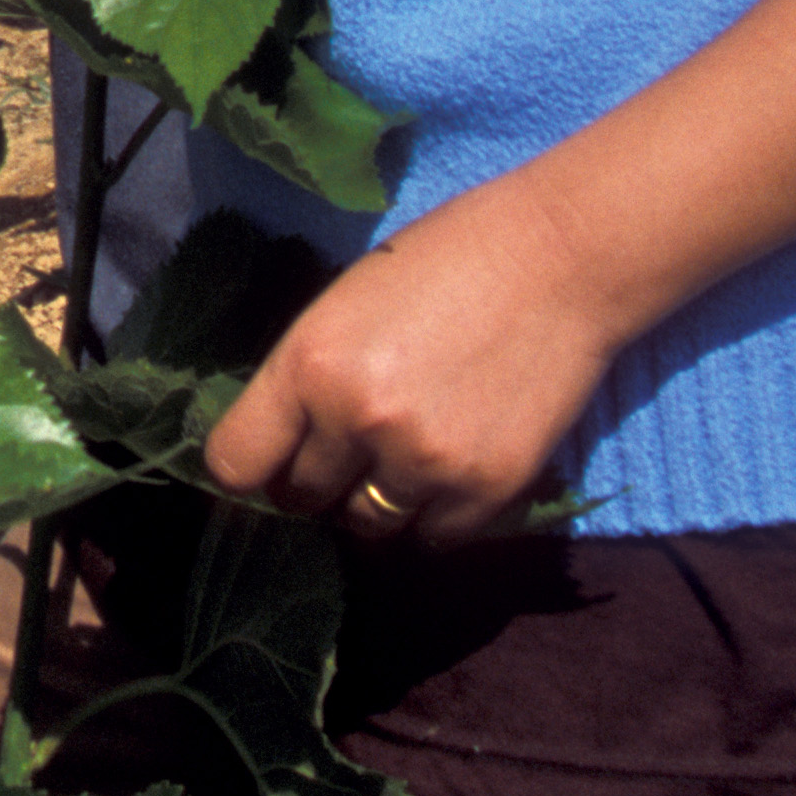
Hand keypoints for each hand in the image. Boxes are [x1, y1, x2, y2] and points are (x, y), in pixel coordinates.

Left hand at [200, 169, 625, 548]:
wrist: (560, 258)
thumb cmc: (446, 260)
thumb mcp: (346, 304)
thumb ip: (308, 377)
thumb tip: (281, 444)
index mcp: (309, 364)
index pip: (235, 463)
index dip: (249, 468)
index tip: (267, 462)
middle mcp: (357, 421)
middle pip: (303, 499)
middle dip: (316, 479)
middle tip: (347, 449)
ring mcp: (423, 462)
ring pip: (368, 524)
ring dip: (375, 499)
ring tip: (403, 452)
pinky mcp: (486, 489)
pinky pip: (434, 537)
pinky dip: (435, 513)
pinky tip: (450, 465)